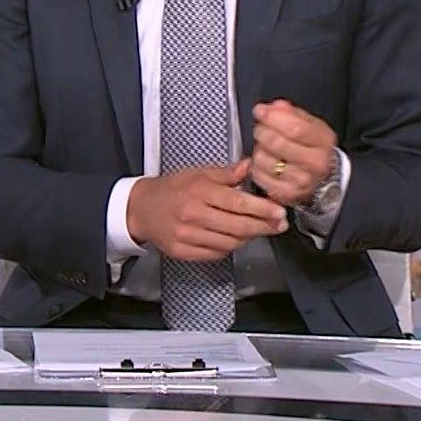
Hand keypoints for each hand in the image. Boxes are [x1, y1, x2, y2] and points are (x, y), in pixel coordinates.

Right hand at [125, 159, 288, 260]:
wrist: (141, 209)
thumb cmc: (172, 189)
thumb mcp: (197, 173)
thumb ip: (225, 174)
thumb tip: (250, 166)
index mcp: (198, 191)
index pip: (238, 203)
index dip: (262, 209)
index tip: (279, 212)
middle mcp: (193, 215)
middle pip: (238, 226)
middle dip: (263, 227)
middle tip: (278, 224)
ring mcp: (187, 236)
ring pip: (230, 243)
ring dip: (248, 238)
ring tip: (257, 230)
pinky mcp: (182, 252)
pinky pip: (215, 254)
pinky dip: (229, 248)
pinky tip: (234, 239)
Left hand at [250, 100, 337, 206]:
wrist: (322, 177)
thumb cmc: (312, 147)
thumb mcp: (309, 124)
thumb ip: (290, 113)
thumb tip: (271, 108)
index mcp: (322, 141)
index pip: (295, 128)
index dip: (272, 117)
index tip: (260, 111)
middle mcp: (314, 164)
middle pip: (276, 143)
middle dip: (262, 131)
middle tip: (261, 128)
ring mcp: (299, 181)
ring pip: (263, 158)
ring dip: (259, 149)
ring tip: (267, 148)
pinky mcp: (284, 193)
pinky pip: (258, 175)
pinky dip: (256, 166)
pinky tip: (266, 162)